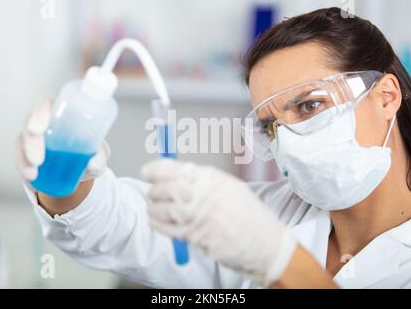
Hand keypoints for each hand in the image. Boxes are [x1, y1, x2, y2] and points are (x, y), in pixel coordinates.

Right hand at [16, 99, 110, 185]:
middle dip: (31, 141)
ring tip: (32, 174)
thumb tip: (93, 164)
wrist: (81, 173)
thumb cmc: (91, 154)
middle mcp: (45, 122)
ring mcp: (33, 138)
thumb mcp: (100, 155)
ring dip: (24, 158)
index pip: (48, 105)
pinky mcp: (26, 154)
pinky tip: (30, 178)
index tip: (39, 128)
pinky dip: (24, 168)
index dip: (40, 113)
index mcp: (63, 114)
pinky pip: (20, 159)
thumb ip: (100, 158)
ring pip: (22, 141)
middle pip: (31, 123)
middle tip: (37, 160)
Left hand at [142, 159, 296, 286]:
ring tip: (155, 208)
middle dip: (152, 191)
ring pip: (157, 208)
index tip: (147, 172)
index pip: (169, 169)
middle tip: (152, 193)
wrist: (263, 242)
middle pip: (160, 188)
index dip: (153, 170)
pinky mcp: (191, 236)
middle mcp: (199, 193)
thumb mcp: (228, 186)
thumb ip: (202, 179)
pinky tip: (158, 220)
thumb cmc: (248, 214)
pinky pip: (162, 226)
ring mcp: (194, 216)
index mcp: (209, 177)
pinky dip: (156, 222)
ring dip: (153, 208)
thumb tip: (176, 174)